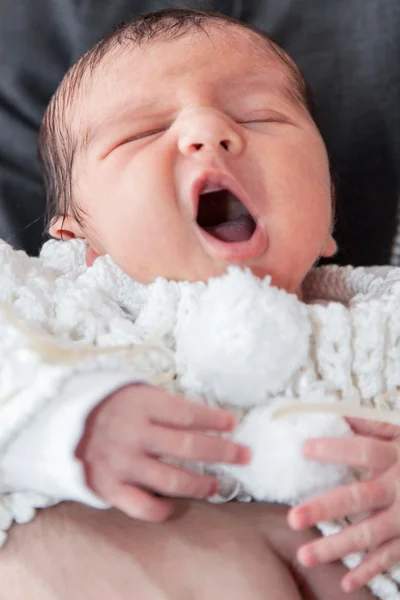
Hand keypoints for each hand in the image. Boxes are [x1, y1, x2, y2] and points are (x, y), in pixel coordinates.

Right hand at [76, 384, 248, 521]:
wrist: (60, 423)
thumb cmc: (106, 405)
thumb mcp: (133, 390)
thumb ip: (163, 403)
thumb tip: (204, 416)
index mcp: (142, 405)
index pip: (188, 413)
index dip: (215, 419)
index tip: (233, 424)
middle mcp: (134, 434)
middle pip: (188, 447)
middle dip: (222, 452)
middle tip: (243, 456)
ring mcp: (122, 463)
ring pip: (172, 480)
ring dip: (201, 484)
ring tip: (217, 485)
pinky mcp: (110, 487)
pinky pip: (142, 507)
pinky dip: (162, 510)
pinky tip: (176, 506)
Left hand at [287, 418, 399, 592]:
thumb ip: (373, 424)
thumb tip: (338, 412)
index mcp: (396, 457)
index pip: (363, 451)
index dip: (335, 450)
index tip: (304, 449)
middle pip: (360, 498)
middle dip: (325, 509)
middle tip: (294, 517)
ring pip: (370, 534)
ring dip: (337, 547)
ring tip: (305, 555)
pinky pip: (390, 557)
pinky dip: (369, 571)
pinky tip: (345, 581)